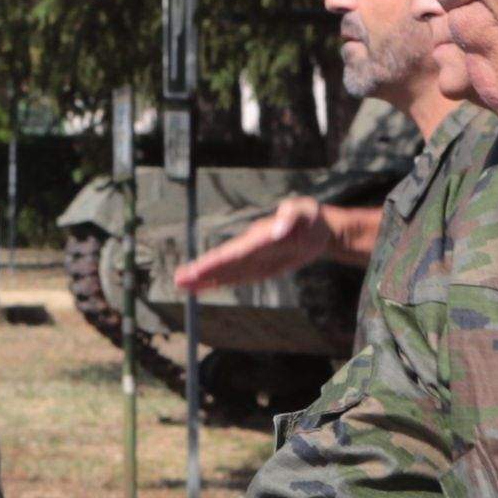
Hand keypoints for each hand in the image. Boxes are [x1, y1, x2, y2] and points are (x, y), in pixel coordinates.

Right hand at [171, 196, 330, 296]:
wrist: (319, 229)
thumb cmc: (312, 218)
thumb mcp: (307, 211)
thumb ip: (291, 216)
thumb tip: (277, 230)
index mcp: (259, 236)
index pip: (234, 252)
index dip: (215, 261)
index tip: (197, 269)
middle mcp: (251, 248)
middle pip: (223, 262)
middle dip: (201, 271)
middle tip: (178, 280)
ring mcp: (253, 259)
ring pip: (226, 271)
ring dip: (204, 279)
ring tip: (181, 284)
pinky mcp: (259, 269)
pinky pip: (237, 277)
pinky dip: (219, 281)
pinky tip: (203, 286)